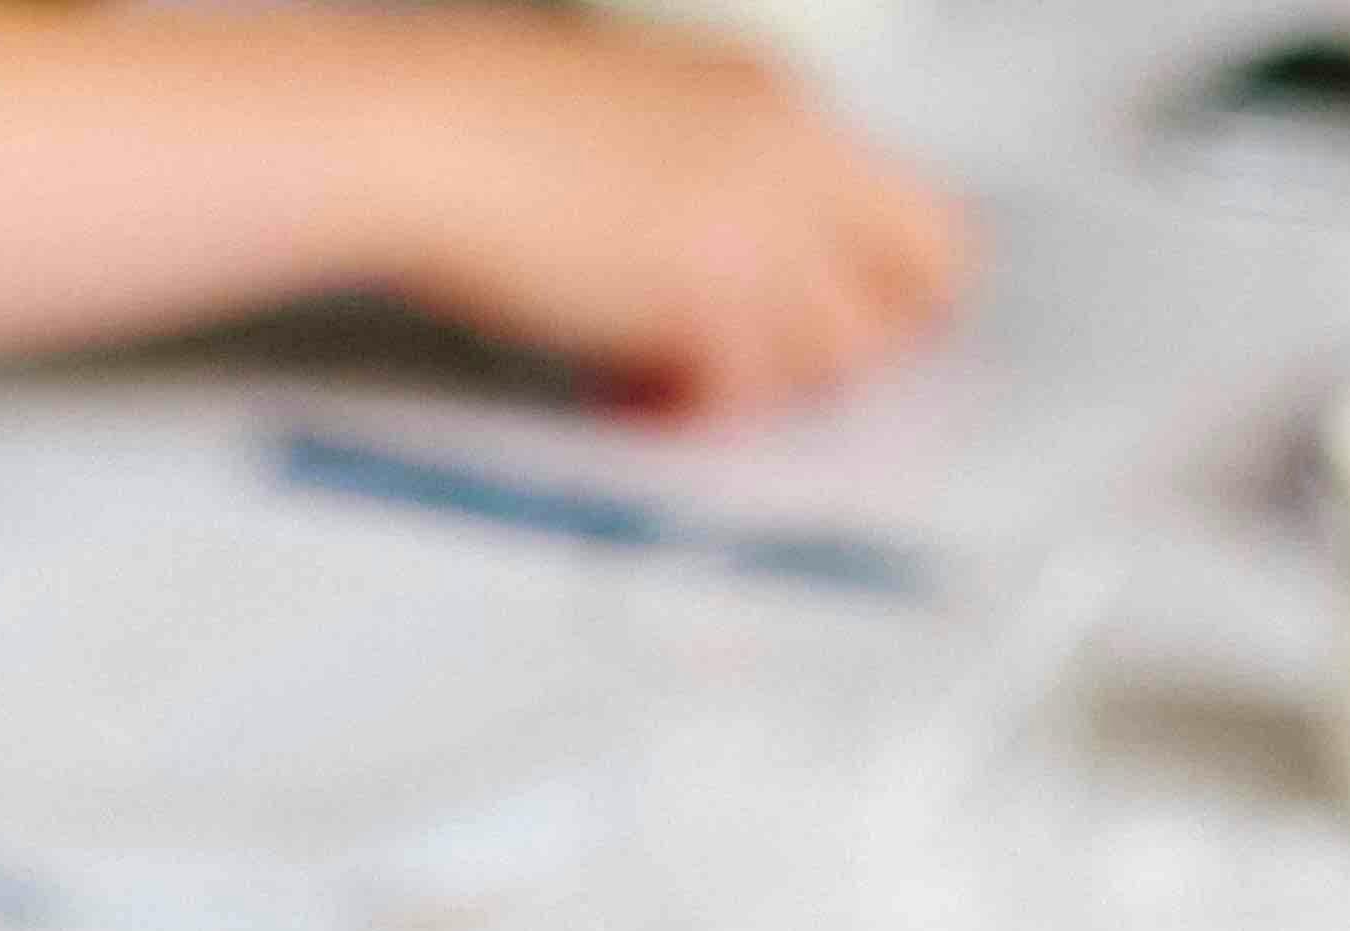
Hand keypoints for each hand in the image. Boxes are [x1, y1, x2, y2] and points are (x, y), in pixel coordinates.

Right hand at [363, 20, 973, 420]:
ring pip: (841, 352)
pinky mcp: (714, 302)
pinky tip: (626, 396)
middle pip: (922, 276)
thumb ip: (716, 169)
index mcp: (780, 97)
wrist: (427, 135)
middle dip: (857, 340)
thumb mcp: (642, 111)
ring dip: (763, 385)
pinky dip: (692, 414)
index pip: (901, 203)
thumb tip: (730, 258)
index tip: (815, 325)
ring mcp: (764, 229)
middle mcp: (796, 156)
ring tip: (666, 384)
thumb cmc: (490, 120)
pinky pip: (753, 394)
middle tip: (769, 376)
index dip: (868, 281)